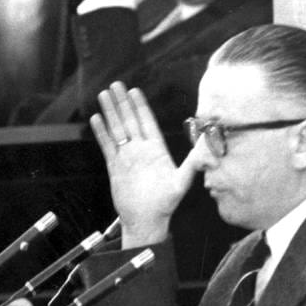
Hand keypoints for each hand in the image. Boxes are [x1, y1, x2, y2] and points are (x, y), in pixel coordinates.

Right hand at [90, 82, 197, 247]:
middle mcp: (140, 150)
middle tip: (116, 84)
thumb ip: (194, 162)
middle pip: (130, 120)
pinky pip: (107, 146)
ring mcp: (127, 158)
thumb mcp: (182, 182)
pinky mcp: (115, 167)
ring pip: (117, 129)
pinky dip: (102, 133)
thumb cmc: (165, 204)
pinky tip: (96, 119)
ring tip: (103, 95)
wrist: (146, 221)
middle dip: (122, 102)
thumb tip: (208, 147)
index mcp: (156, 150)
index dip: (140, 106)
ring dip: (111, 112)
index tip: (134, 91)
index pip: (147, 122)